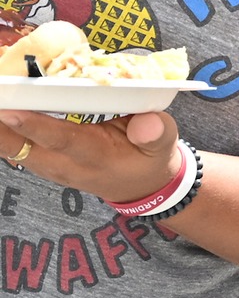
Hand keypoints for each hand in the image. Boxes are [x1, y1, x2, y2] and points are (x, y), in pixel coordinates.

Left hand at [0, 107, 183, 204]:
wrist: (141, 188)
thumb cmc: (149, 160)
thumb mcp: (164, 146)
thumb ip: (157, 133)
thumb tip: (148, 122)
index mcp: (96, 156)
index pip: (61, 140)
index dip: (35, 125)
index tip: (10, 110)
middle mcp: (66, 165)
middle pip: (21, 147)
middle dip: (0, 126)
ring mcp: (50, 167)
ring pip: (11, 149)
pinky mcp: (43, 163)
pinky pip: (14, 149)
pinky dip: (3, 130)